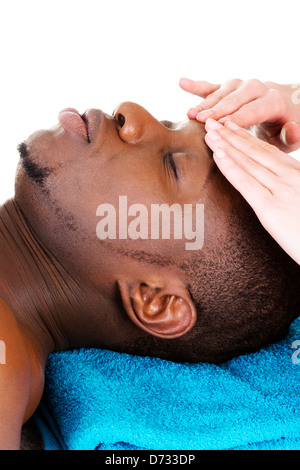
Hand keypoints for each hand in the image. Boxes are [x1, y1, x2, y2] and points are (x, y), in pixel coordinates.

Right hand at [179, 78, 299, 152]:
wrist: (283, 106)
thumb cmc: (284, 127)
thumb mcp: (291, 135)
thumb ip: (292, 134)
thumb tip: (294, 130)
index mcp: (272, 101)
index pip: (253, 110)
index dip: (237, 118)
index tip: (222, 127)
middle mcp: (256, 88)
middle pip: (234, 99)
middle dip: (218, 110)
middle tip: (202, 121)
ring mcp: (240, 86)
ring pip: (221, 92)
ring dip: (205, 103)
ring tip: (190, 114)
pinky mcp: (228, 87)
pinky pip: (211, 86)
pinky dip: (196, 85)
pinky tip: (182, 82)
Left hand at [204, 118, 299, 264]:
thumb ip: (290, 188)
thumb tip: (274, 186)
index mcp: (297, 174)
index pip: (268, 151)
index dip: (246, 137)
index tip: (231, 126)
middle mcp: (289, 177)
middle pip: (254, 151)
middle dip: (231, 135)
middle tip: (212, 122)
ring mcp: (280, 190)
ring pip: (247, 162)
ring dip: (225, 144)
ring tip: (209, 132)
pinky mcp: (270, 207)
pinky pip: (245, 182)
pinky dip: (230, 166)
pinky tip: (217, 154)